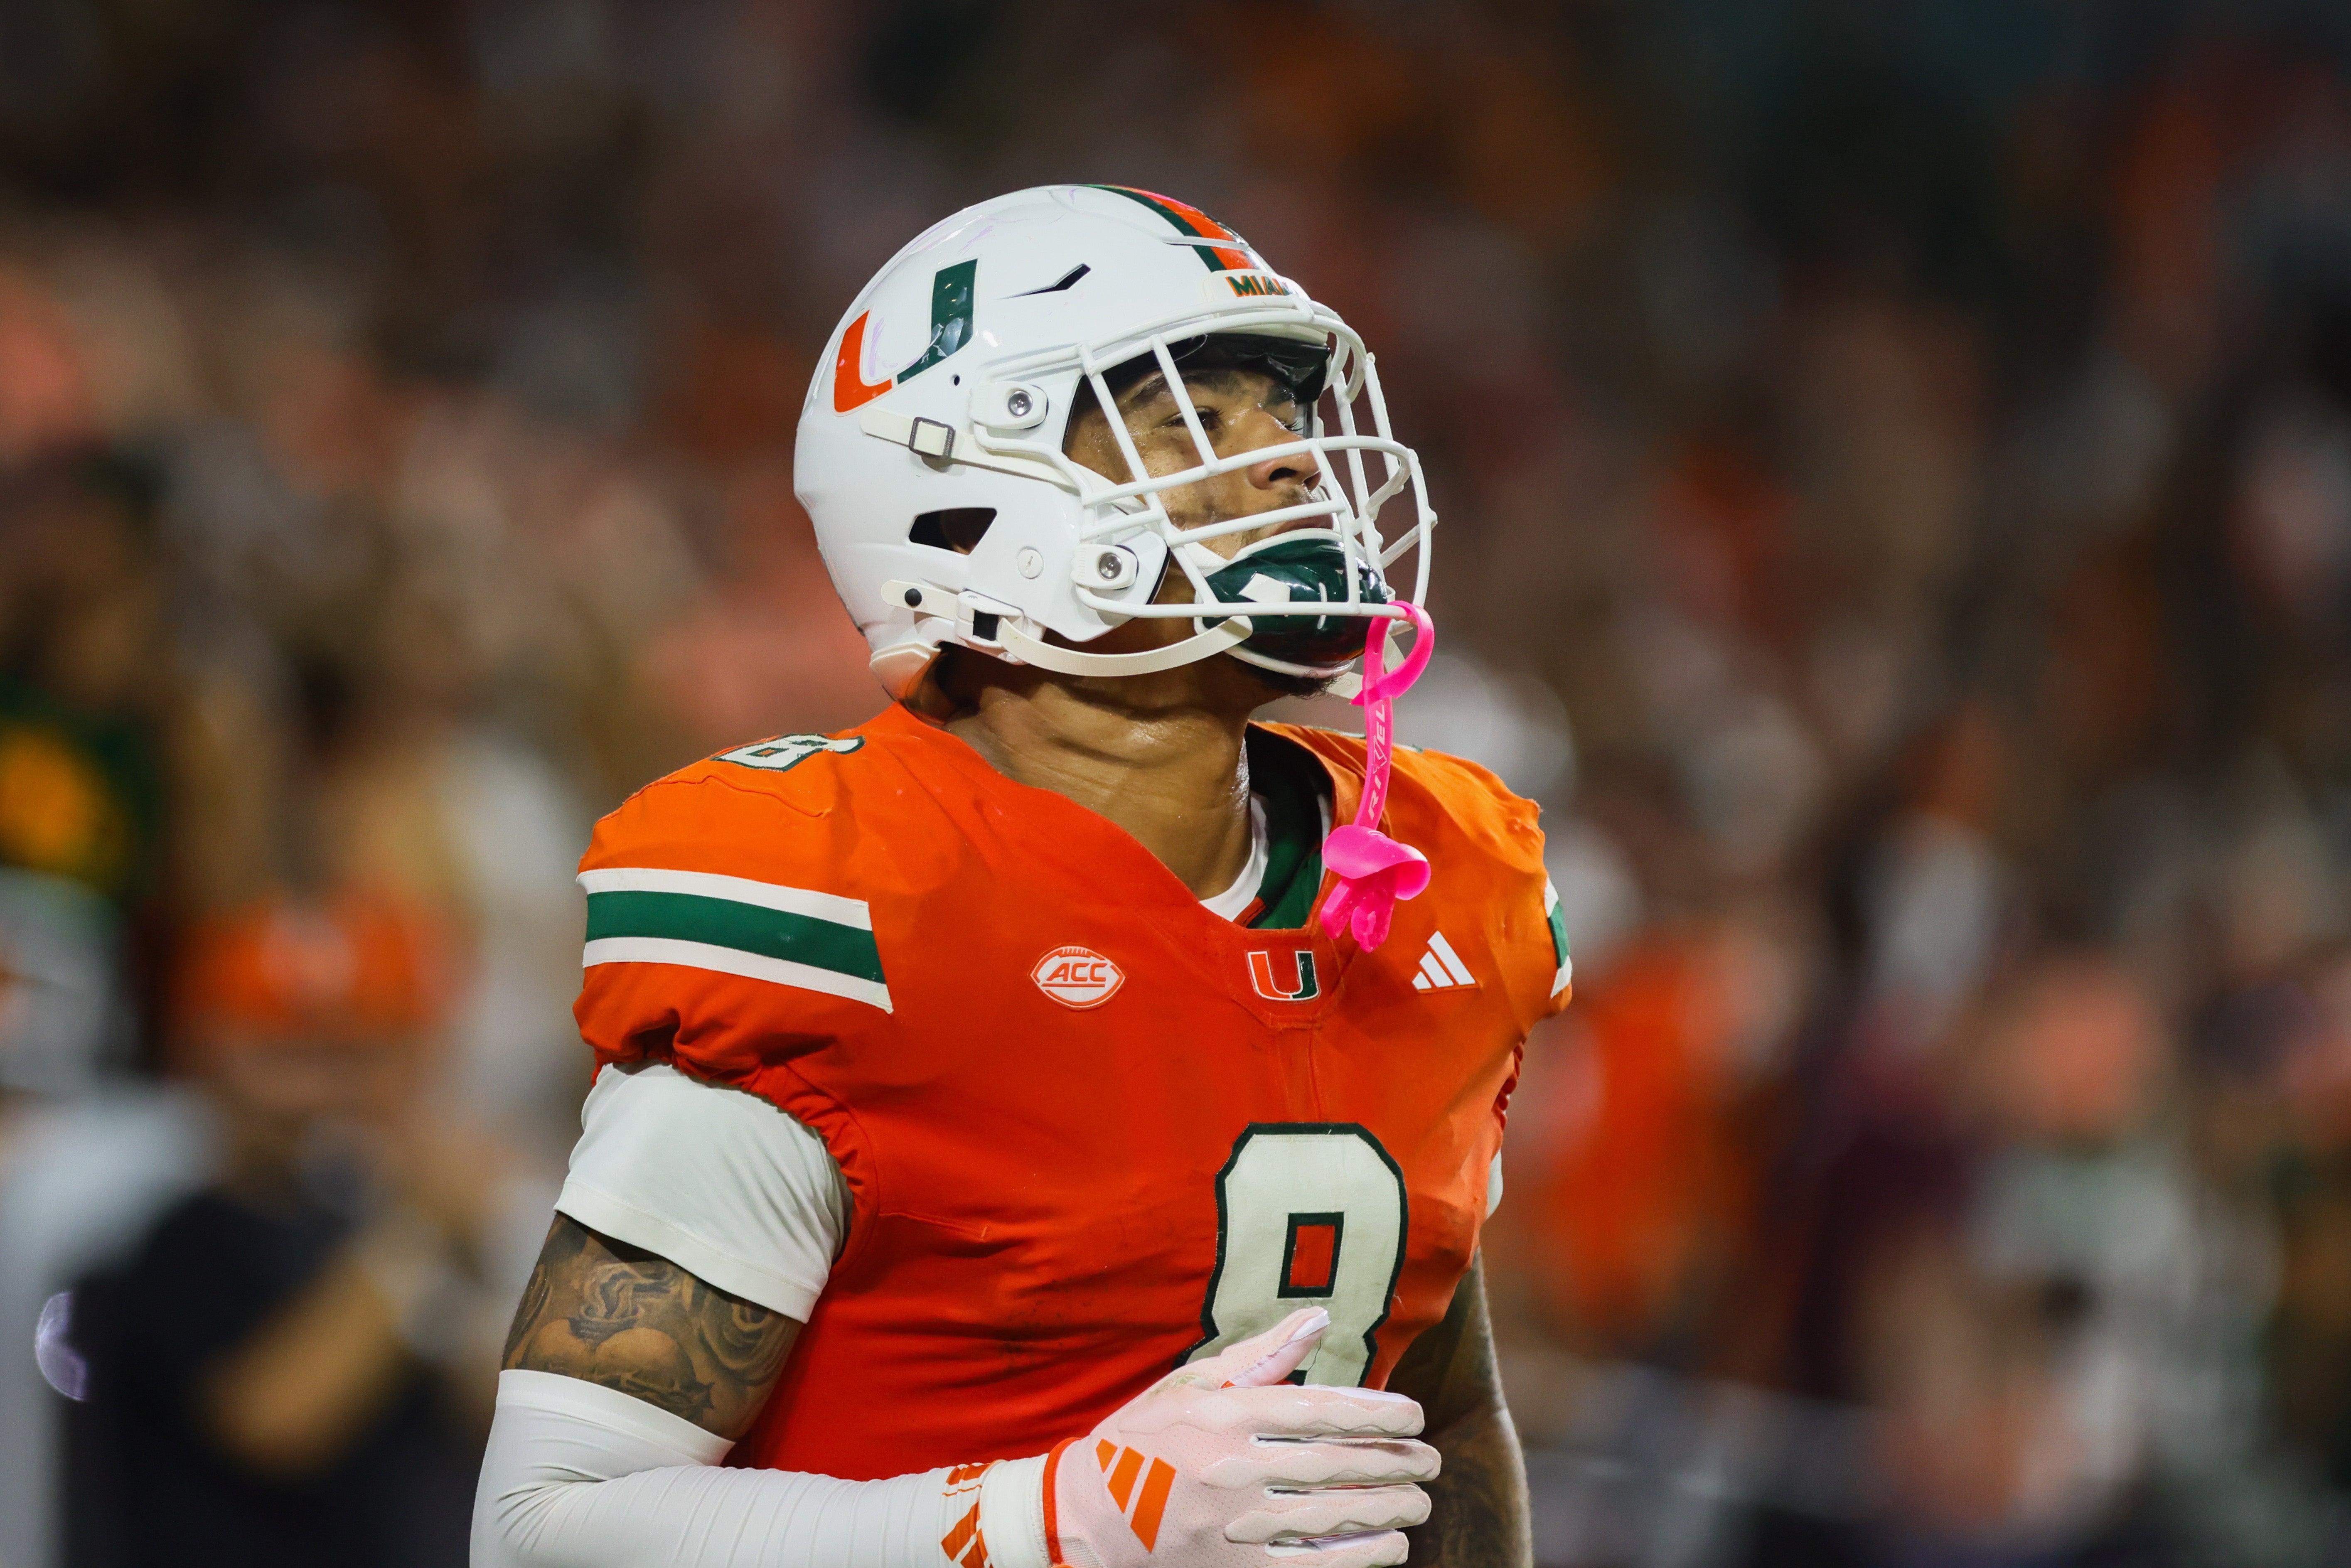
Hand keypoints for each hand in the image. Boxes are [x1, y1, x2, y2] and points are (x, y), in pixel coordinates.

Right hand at [1047, 1308, 1436, 1567]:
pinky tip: (1388, 1548)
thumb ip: (1261, 1357)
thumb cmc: (1144, 1441)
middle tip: (1430, 1461)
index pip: (1321, 1410)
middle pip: (1336, 1464)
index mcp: (1226, 1417)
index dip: (1377, 1412)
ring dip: (1387, 1511)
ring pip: (1332, 1518)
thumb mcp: (1192, 1385)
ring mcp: (1234, 1526)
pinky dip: (1358, 1559)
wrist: (1085, 1516)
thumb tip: (1319, 1318)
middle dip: (1395, 1463)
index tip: (1414, 1414)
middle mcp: (1233, 1469)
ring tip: (1417, 1504)